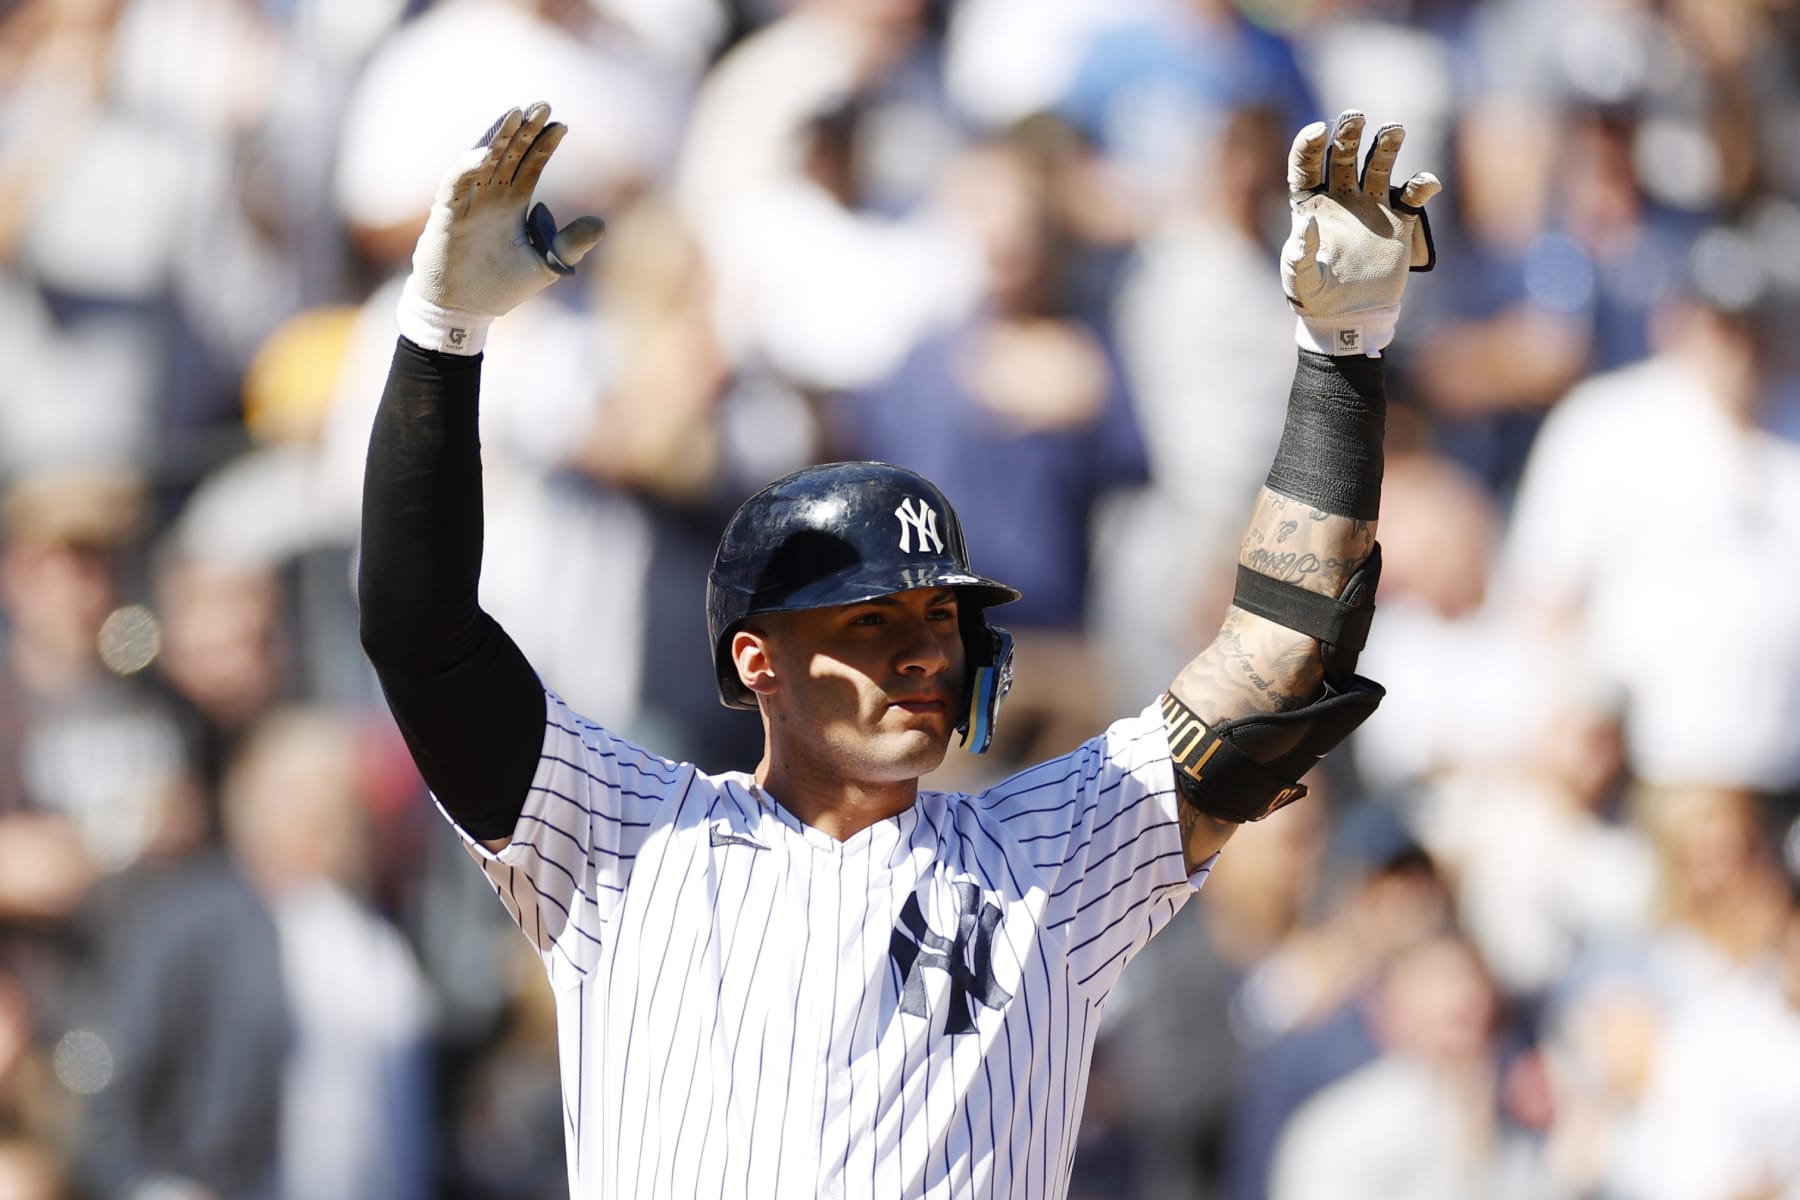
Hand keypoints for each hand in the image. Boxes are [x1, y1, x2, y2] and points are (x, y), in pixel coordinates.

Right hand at [398, 102, 606, 354]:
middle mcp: (491, 195)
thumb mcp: (545, 264)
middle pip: (509, 152)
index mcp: (513, 203)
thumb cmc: (500, 287)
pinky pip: (456, 182)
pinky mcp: (448, 213)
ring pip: (483, 158)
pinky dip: (469, 165)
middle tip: (543, 104)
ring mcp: (469, 200)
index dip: (544, 145)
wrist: (464, 310)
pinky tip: (486, 152)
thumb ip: (571, 244)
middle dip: (525, 129)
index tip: (562, 125)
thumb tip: (602, 223)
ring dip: (497, 136)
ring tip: (515, 113)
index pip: (530, 164)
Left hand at [1281, 111, 1439, 357]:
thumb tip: (1306, 228)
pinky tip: (1426, 181)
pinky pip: (1412, 196)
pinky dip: (1420, 185)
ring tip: (1395, 130)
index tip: (1318, 131)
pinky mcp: (1398, 222)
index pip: (1306, 166)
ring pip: (1379, 166)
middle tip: (1356, 117)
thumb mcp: (1300, 283)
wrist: (1350, 318)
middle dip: (1349, 135)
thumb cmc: (1316, 299)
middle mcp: (1340, 199)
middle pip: (1343, 157)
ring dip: (1387, 146)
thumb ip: (1299, 257)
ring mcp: (1371, 207)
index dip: (1309, 146)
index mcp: (1309, 207)